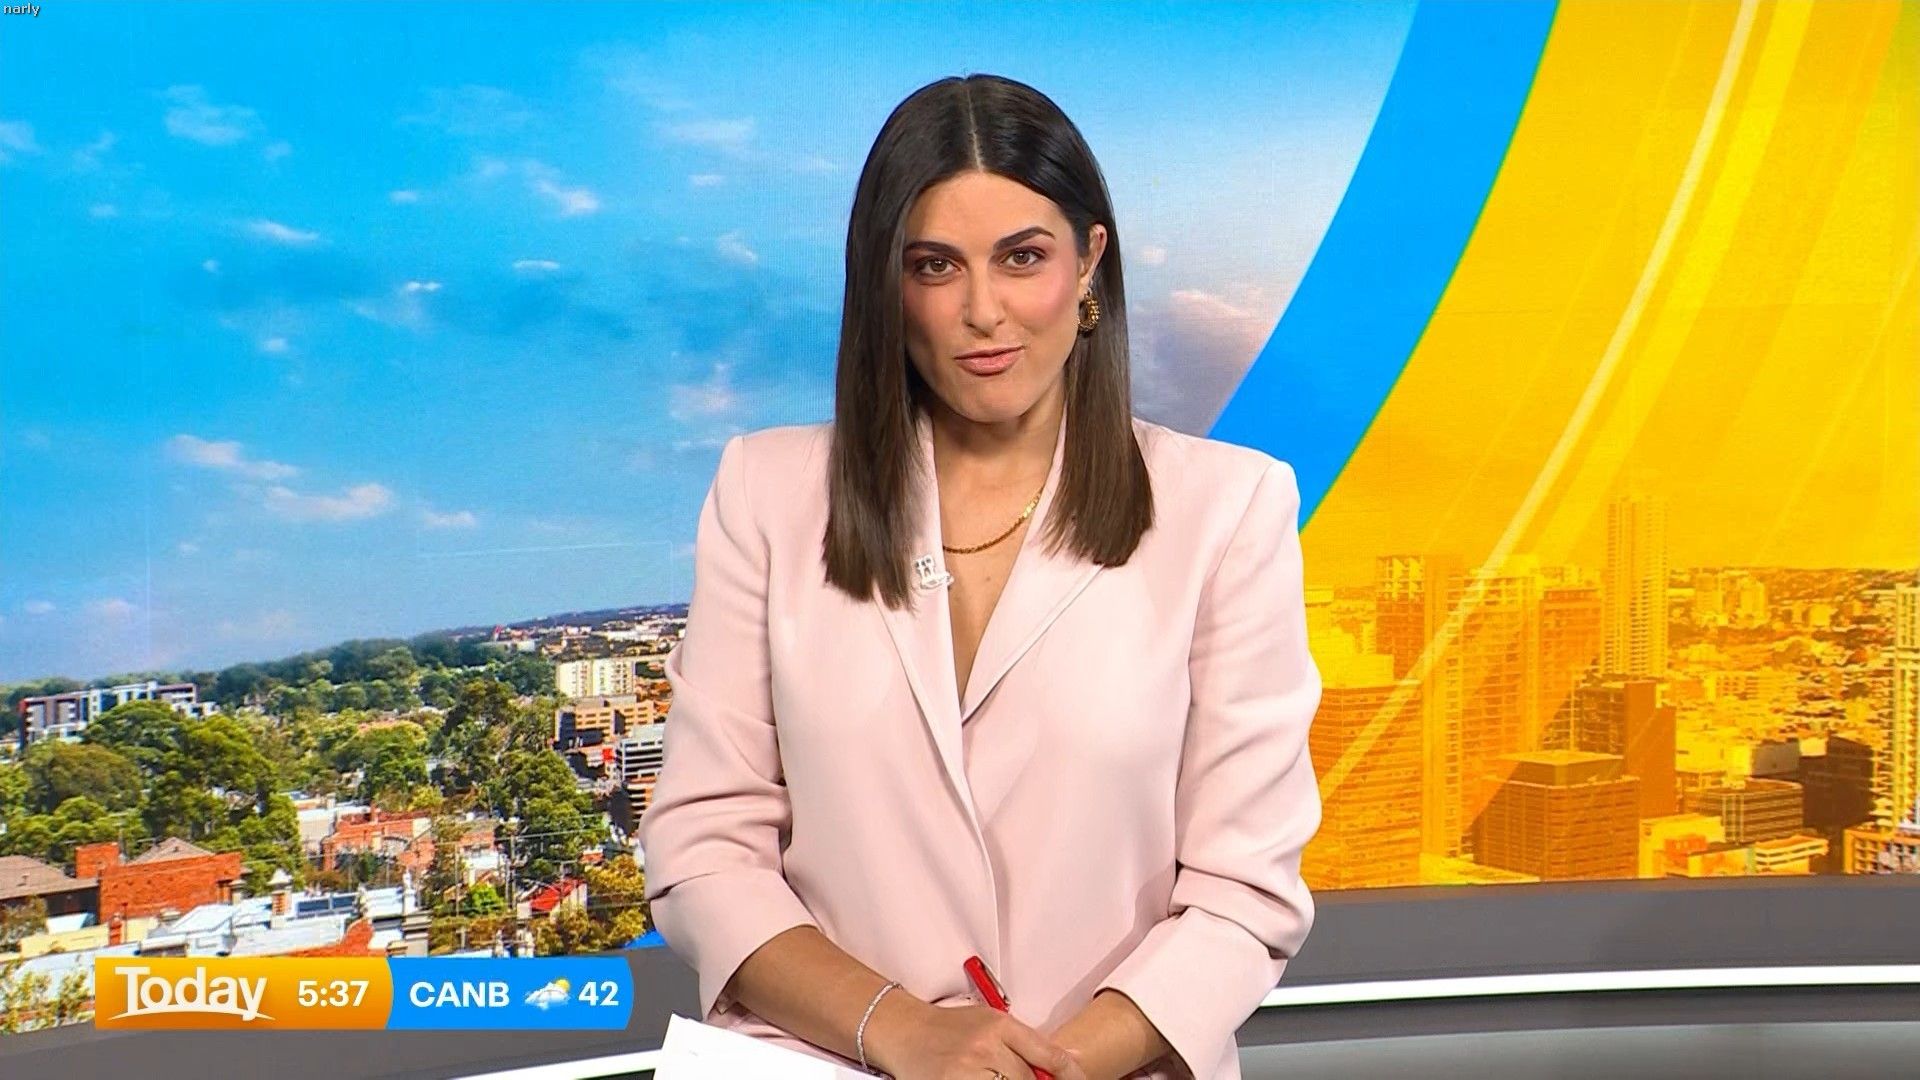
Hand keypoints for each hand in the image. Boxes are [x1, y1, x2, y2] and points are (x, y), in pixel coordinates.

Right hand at [869, 999, 1088, 1079]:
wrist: (904, 1031)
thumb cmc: (948, 1028)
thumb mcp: (990, 1024)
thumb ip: (1026, 1043)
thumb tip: (1064, 1063)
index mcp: (999, 1026)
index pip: (1048, 1055)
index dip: (1071, 1075)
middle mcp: (984, 1047)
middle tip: (1026, 1078)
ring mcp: (965, 1072)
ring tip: (999, 1077)